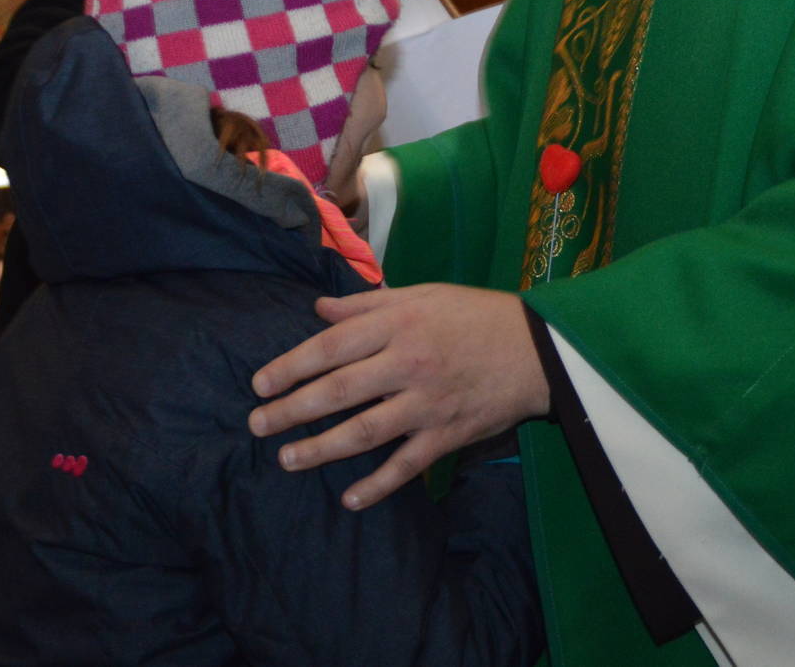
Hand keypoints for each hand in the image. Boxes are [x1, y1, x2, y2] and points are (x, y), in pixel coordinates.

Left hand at [247, 284, 548, 509]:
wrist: (537, 349)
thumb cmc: (474, 316)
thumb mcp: (422, 295)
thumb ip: (367, 305)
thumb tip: (319, 309)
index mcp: (399, 325)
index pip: (331, 347)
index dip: (291, 366)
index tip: (260, 383)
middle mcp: (408, 364)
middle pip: (338, 391)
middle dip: (291, 410)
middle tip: (257, 425)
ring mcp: (427, 404)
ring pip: (364, 431)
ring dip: (320, 449)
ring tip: (287, 459)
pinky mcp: (448, 436)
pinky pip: (406, 466)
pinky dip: (377, 484)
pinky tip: (349, 498)